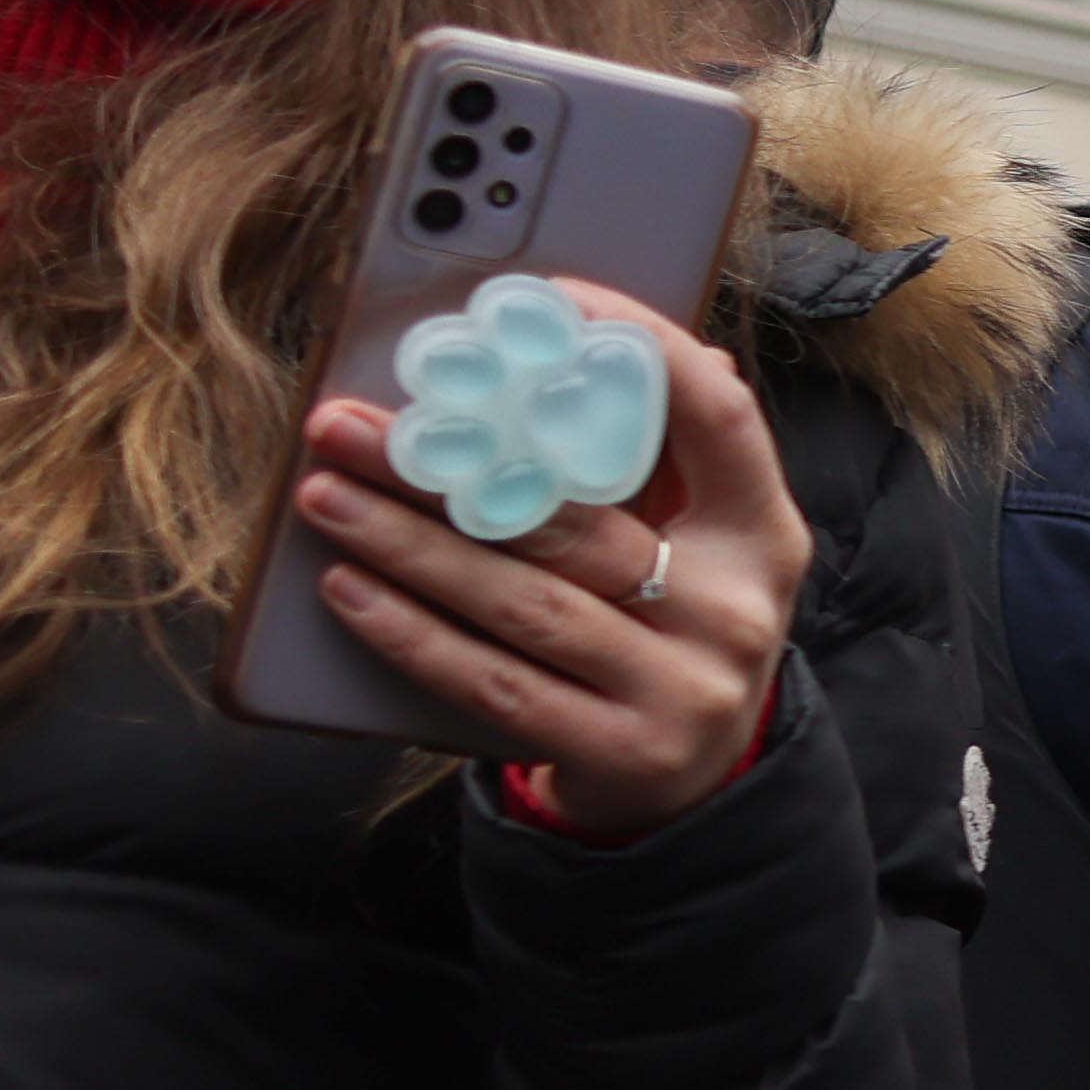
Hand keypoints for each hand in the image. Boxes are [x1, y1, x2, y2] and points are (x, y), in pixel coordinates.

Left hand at [298, 316, 803, 831]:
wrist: (700, 787)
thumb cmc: (676, 632)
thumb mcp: (704, 546)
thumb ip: (670, 458)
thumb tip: (638, 345)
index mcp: (764, 534)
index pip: (719, 420)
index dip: (638, 350)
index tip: (545, 302)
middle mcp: (733, 609)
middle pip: (577, 519)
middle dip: (447, 464)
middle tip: (349, 424)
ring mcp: (681, 687)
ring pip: (522, 602)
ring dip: (406, 546)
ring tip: (325, 497)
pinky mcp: (620, 750)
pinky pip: (494, 682)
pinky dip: (411, 633)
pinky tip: (350, 591)